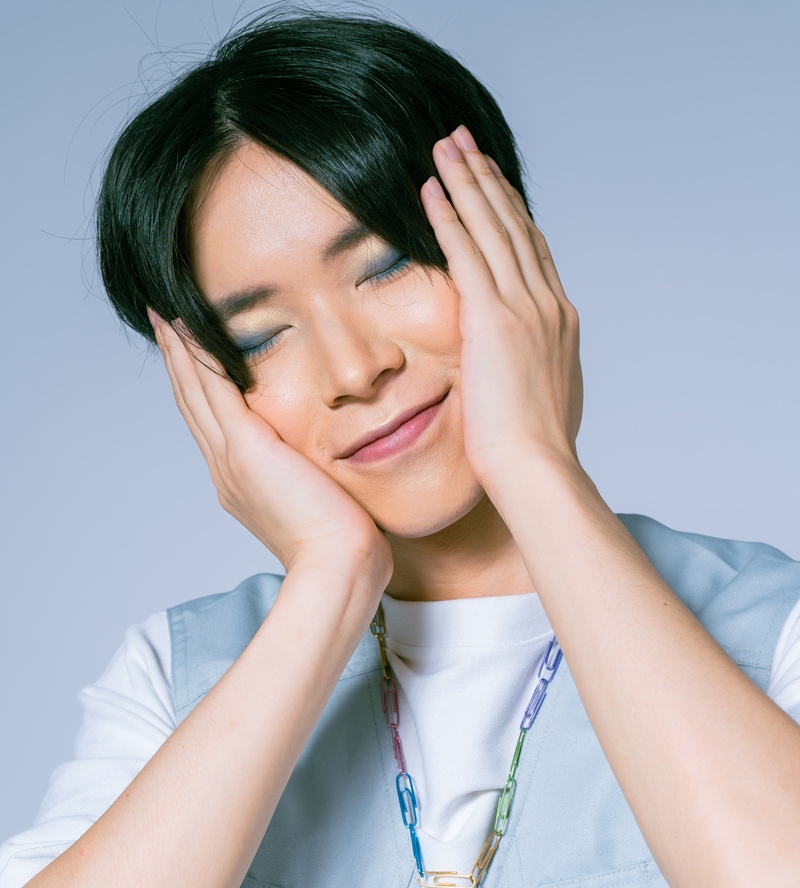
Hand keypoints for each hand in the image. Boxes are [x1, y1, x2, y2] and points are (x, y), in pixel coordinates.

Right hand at [149, 314, 391, 582]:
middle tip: (163, 320)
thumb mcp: (324, 504)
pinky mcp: (245, 447)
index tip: (190, 354)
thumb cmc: (345, 547)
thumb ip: (317, 480)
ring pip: (195, 391)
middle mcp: (226, 470)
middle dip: (179, 361)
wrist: (338, 566)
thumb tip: (335, 472)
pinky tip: (189, 324)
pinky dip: (198, 355)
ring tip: (166, 312)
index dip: (198, 387)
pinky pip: (213, 388)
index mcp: (241, 482)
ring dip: (180, 349)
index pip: (214, 424)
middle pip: (192, 403)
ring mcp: (230, 458)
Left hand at [420, 126, 582, 482]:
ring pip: (492, 227)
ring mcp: (524, 307)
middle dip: (489, 180)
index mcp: (559, 322)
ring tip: (444, 146)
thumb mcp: (544, 403)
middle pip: (515, 225)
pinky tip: (428, 189)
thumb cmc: (534, 455)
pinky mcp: (494, 319)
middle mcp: (547, 304)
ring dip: (467, 181)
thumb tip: (526, 374)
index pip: (532, 252)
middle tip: (465, 143)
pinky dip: (447, 216)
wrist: (538, 470)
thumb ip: (533, 374)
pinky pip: (466, 252)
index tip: (492, 185)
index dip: (511, 213)